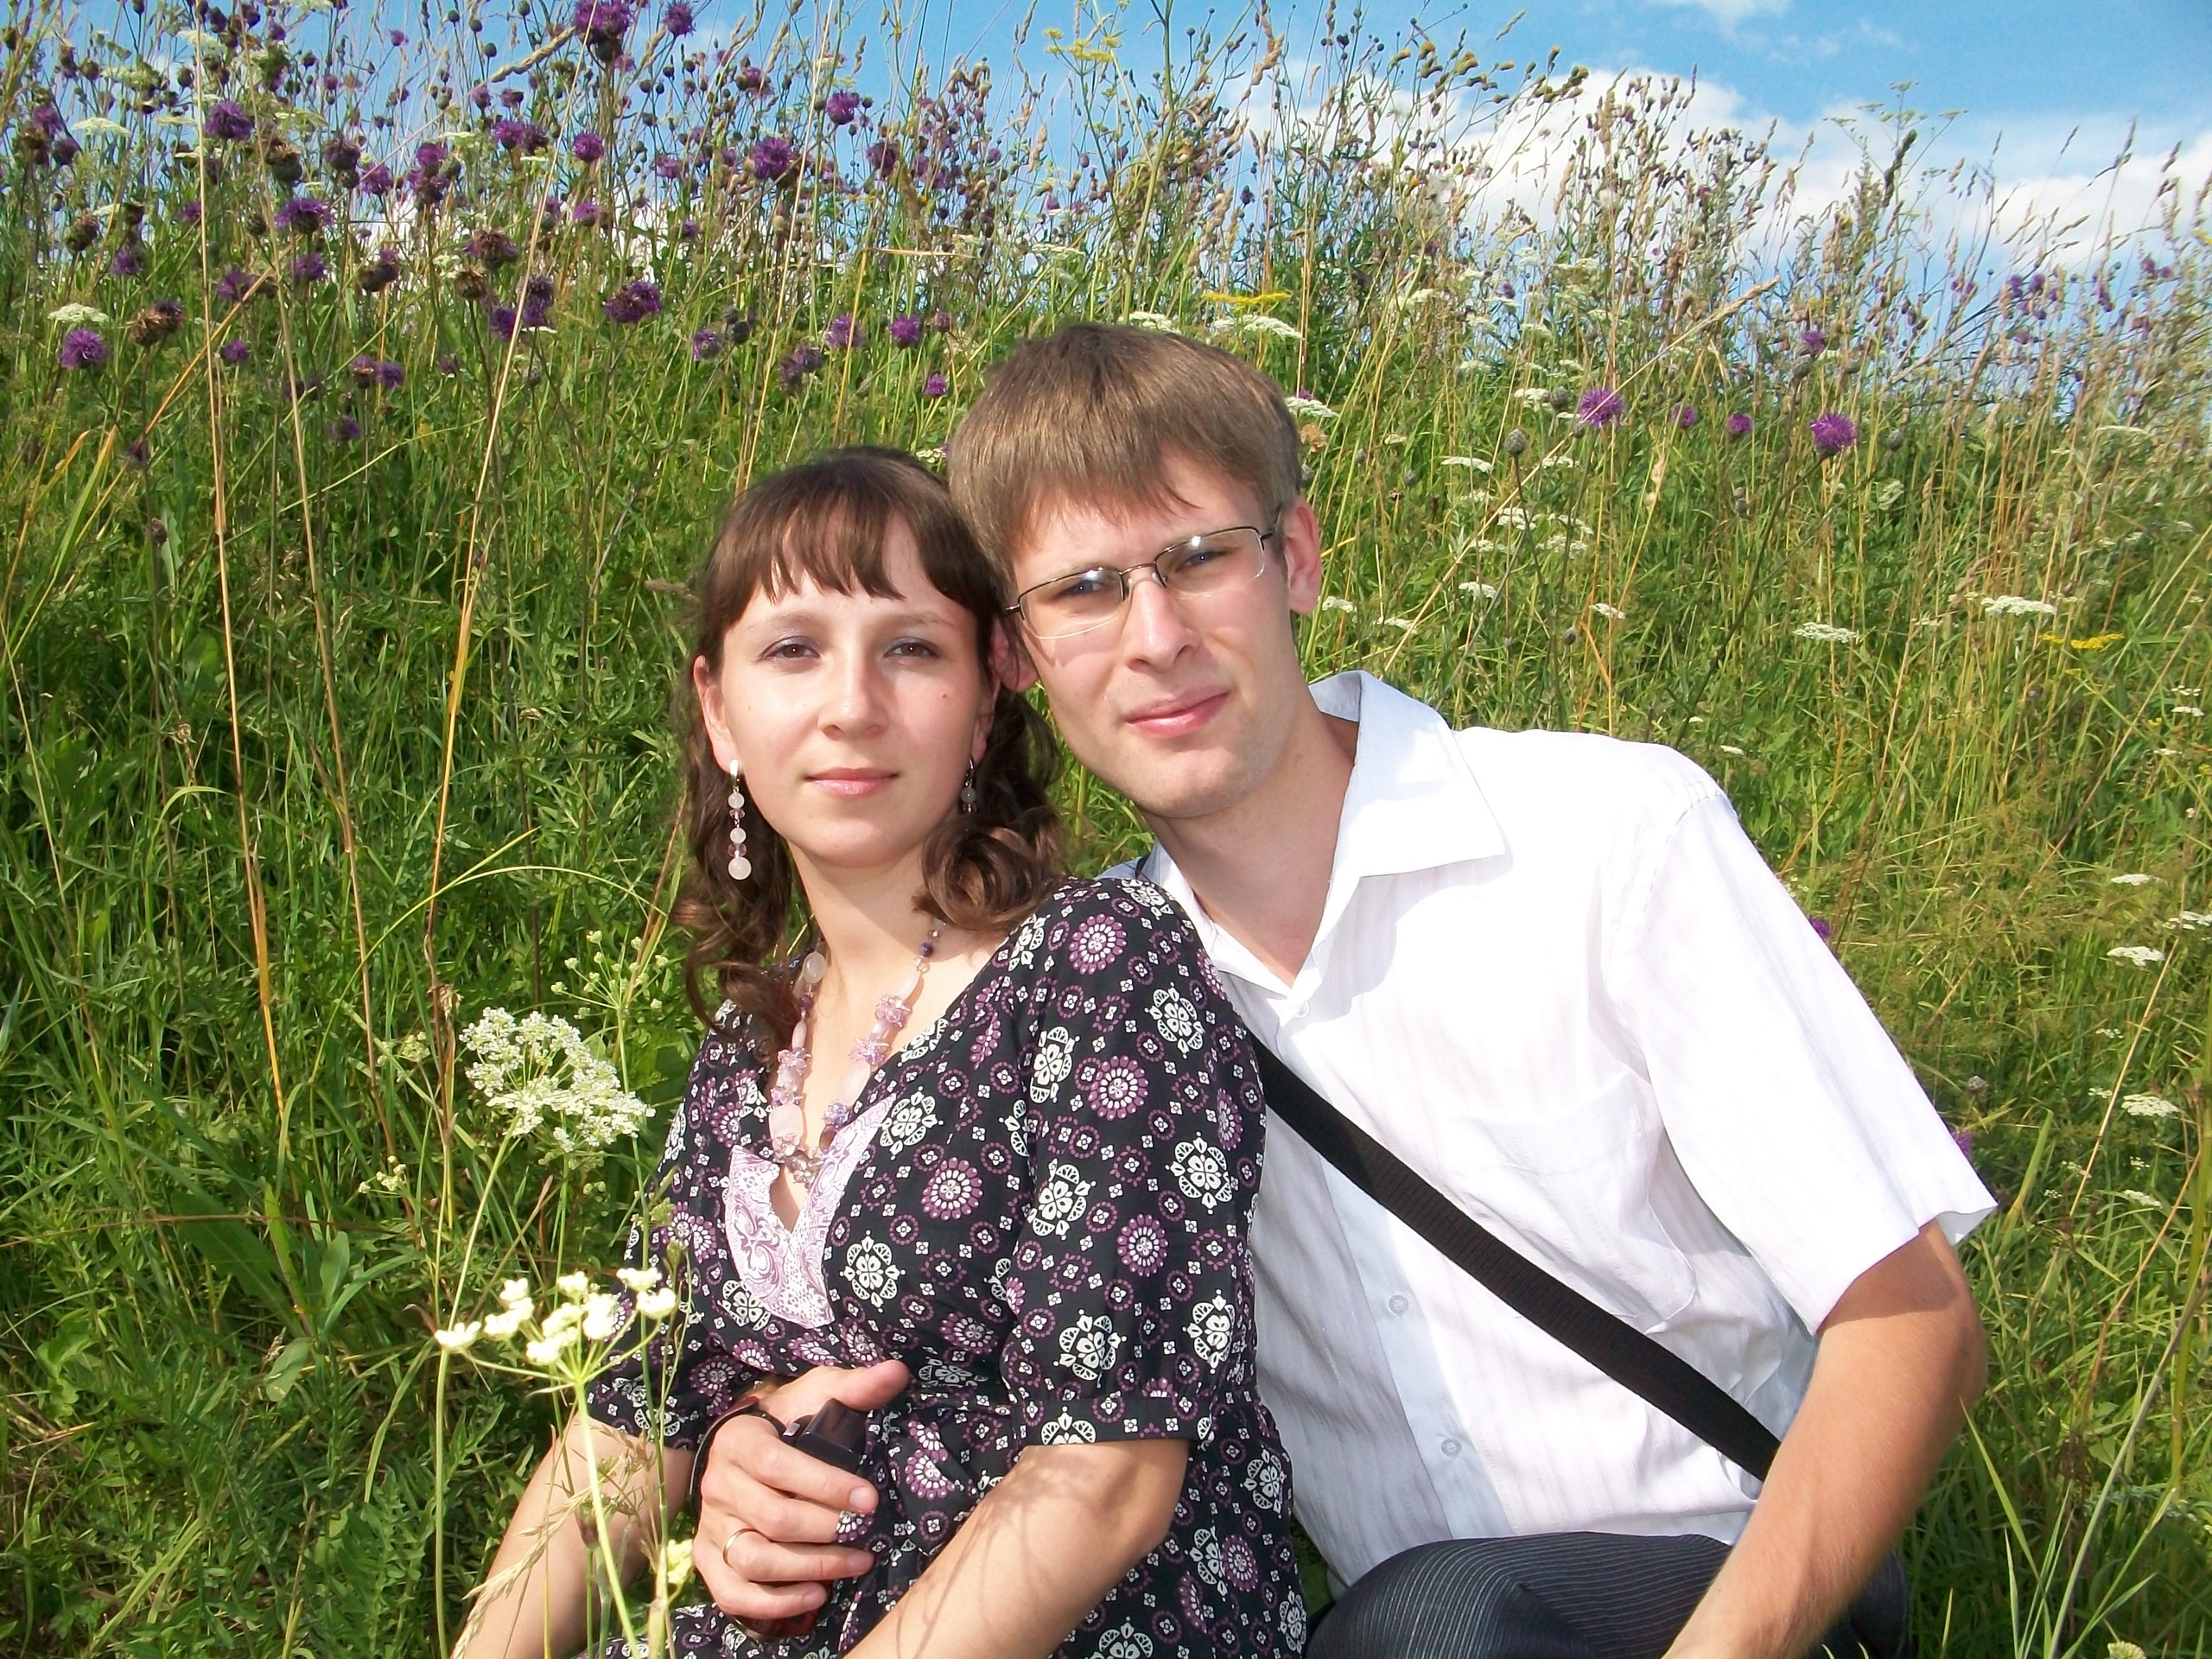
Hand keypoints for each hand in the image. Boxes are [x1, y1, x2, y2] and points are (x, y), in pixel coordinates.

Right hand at [695, 1359, 910, 1622]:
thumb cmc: (787, 1421)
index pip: (778, 1465)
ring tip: (856, 1562)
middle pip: (773, 1518)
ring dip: (810, 1566)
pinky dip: (775, 1602)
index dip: (825, 1485)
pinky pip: (735, 1593)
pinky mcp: (710, 1561)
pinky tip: (816, 1593)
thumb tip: (897, 1372)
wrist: (744, 1448)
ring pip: (754, 1559)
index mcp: (739, 1440)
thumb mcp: (816, 1394)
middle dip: (827, 1529)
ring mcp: (711, 1527)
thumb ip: (854, 1387)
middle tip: (867, 1532)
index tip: (870, 1498)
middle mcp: (718, 1485)